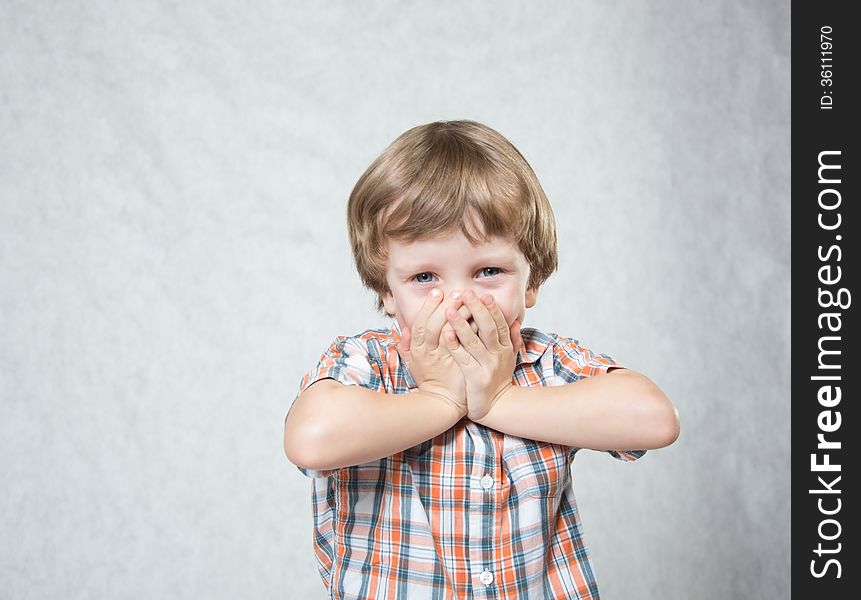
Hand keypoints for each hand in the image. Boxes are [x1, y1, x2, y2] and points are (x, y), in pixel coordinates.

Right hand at [397, 289, 468, 416]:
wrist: (443, 404)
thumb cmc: (429, 381)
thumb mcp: (411, 364)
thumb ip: (405, 346)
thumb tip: (402, 328)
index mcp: (418, 350)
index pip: (421, 324)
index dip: (428, 307)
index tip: (437, 292)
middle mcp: (430, 354)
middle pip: (436, 325)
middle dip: (447, 306)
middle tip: (457, 292)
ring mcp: (447, 359)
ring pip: (453, 333)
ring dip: (462, 315)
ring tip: (470, 300)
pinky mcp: (462, 365)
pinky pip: (468, 344)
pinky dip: (473, 330)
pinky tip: (480, 318)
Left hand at [443, 291, 522, 420]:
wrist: (497, 408)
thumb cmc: (498, 380)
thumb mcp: (509, 359)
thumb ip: (513, 340)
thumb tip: (515, 321)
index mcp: (506, 348)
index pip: (499, 324)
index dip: (492, 309)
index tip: (484, 295)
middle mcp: (499, 355)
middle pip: (488, 328)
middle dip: (477, 309)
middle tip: (466, 293)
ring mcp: (488, 366)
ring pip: (474, 341)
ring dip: (461, 324)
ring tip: (450, 310)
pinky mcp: (477, 378)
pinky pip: (464, 358)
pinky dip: (455, 345)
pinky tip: (447, 334)